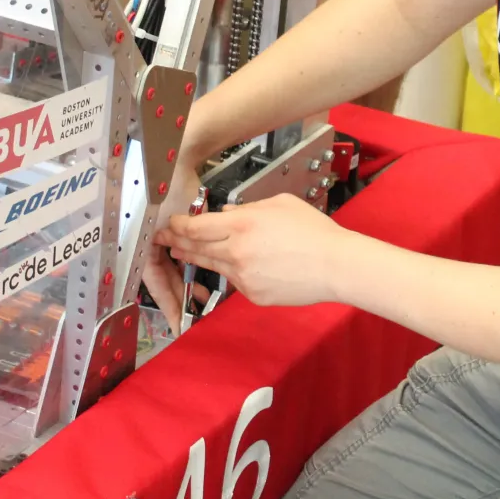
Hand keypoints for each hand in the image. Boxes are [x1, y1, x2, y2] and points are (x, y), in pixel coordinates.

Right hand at [142, 154, 202, 327]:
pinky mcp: (163, 223)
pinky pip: (175, 249)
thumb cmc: (159, 187)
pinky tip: (203, 268)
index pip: (155, 285)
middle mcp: (139, 241)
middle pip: (162, 277)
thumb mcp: (163, 226)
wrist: (168, 153)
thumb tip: (174, 285)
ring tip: (204, 293)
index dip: (168, 306)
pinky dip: (188, 259)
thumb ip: (168, 260)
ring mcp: (151, 232)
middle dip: (179, 294)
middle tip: (196, 311)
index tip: (178, 325)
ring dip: (186, 278)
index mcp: (135, 244)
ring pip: (170, 265)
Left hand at [155, 194, 350, 308]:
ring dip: (195, 258)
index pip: (196, 226)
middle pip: (196, 247)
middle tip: (165, 239)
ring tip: (183, 253)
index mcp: (241, 225)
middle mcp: (236, 252)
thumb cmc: (313, 232)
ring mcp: (243, 277)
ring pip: (212, 265)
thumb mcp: (279, 204)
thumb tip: (226, 214)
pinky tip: (232, 265)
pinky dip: (230, 271)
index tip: (170, 223)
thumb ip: (247, 208)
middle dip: (177, 242)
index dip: (178, 225)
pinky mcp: (252, 294)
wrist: (335, 266)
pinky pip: (234, 281)